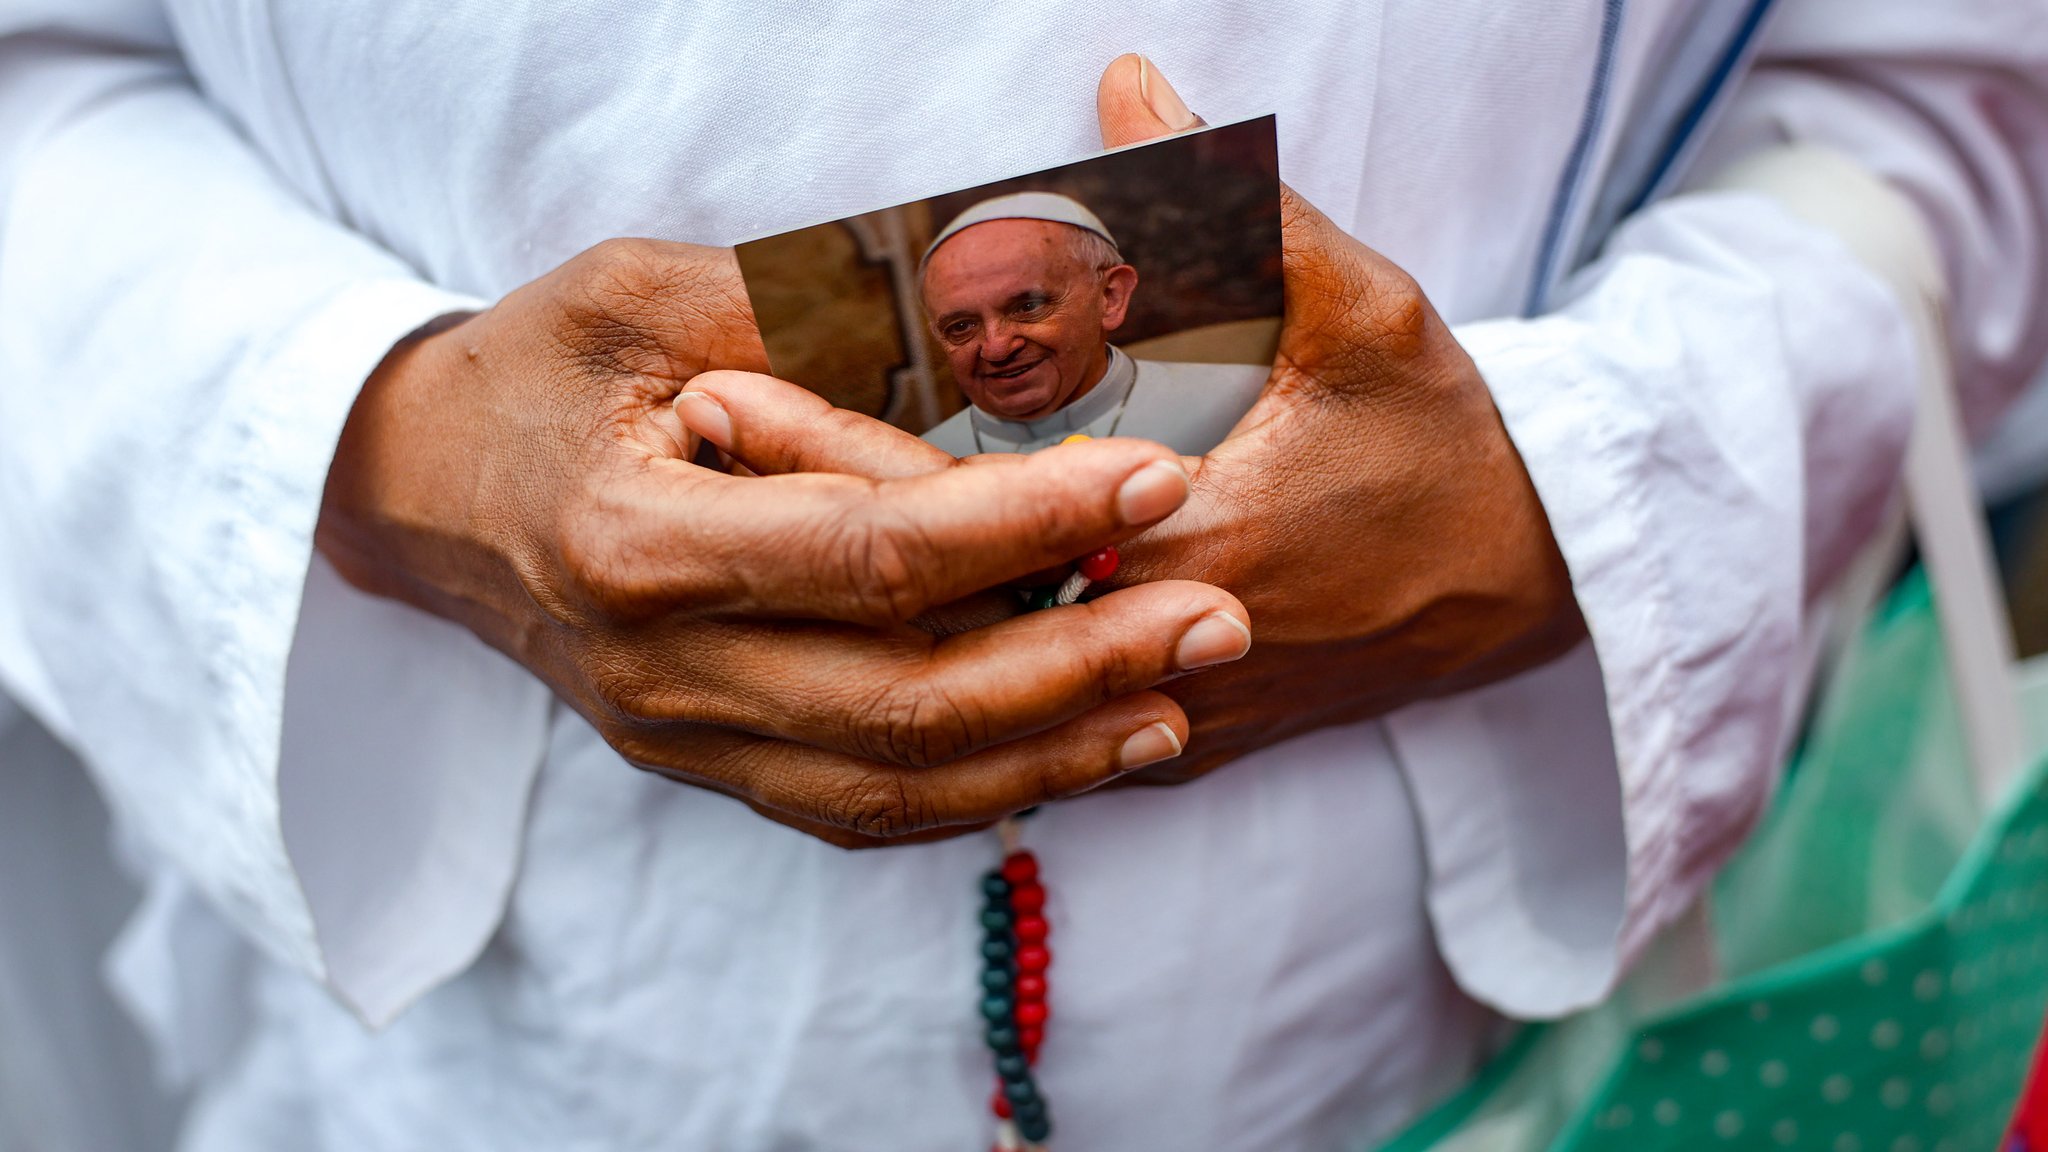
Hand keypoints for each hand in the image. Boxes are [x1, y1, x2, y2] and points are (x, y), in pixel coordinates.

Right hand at [317, 238, 1251, 845]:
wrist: (420, 493)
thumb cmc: (537, 373)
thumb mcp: (642, 295)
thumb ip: (799, 312)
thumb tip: (984, 322)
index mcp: (637, 544)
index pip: (872, 554)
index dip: (1027, 523)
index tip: (1155, 478)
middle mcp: (662, 671)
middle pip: (906, 700)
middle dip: (1080, 662)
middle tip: (1219, 617)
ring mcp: (684, 736)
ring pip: (897, 784)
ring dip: (1053, 749)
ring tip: (1179, 700)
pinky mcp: (710, 763)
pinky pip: (860, 810)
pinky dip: (979, 791)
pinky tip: (1077, 750)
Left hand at [677, 55, 1583, 785]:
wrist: (1525, 587)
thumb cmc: (1442, 440)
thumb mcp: (1361, 308)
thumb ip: (1236, 207)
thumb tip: (1121, 83)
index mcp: (1192, 541)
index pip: (975, 511)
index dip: (841, 454)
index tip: (728, 394)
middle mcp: (1154, 653)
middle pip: (938, 604)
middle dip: (806, 526)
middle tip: (688, 448)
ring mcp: (1154, 716)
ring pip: (965, 679)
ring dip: (844, 605)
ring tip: (725, 526)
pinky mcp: (1160, 741)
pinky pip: (1014, 722)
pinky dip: (924, 666)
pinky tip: (833, 622)